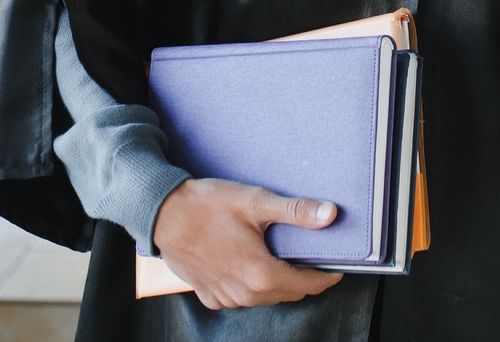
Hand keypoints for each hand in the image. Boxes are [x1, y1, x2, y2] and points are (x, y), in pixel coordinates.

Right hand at [151, 178, 343, 309]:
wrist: (163, 214)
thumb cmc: (208, 206)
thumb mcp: (257, 202)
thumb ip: (296, 212)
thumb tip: (330, 214)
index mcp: (261, 274)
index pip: (309, 284)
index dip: (326, 275)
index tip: (336, 264)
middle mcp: (245, 294)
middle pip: (290, 293)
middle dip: (304, 278)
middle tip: (309, 255)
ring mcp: (226, 298)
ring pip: (266, 298)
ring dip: (278, 282)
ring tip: (280, 256)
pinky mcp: (210, 296)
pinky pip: (242, 297)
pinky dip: (252, 285)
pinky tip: (249, 262)